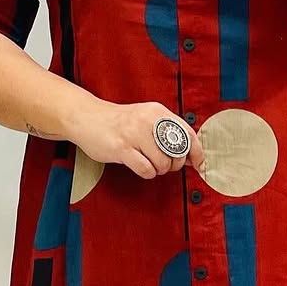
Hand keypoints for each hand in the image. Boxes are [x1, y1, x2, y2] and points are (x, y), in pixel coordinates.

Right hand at [73, 99, 205, 180]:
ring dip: (158, 170)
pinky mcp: (122, 148)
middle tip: (162, 163)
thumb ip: (167, 134)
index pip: (188, 134)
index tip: (199, 164)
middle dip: (173, 164)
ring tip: (147, 163)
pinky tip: (139, 166)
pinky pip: (146, 169)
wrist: (86, 117)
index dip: (197, 152)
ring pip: (162, 163)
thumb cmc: (118, 122)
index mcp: (158, 112)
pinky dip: (146, 173)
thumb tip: (191, 156)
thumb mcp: (146, 119)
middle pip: (177, 153)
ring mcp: (134, 134)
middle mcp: (148, 120)